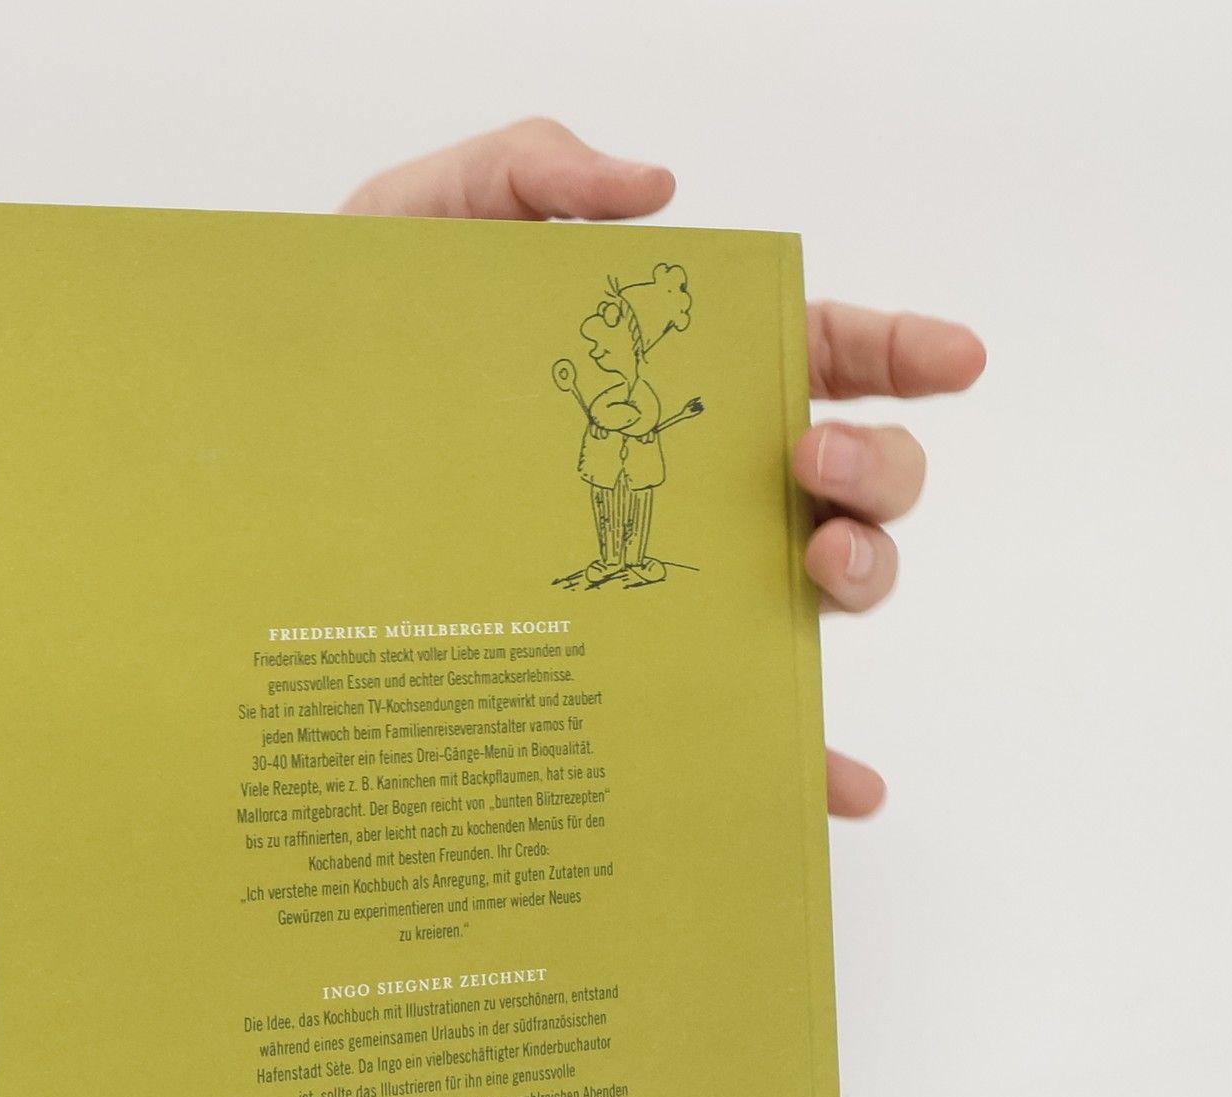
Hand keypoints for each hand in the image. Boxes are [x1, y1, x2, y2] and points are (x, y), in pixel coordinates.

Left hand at [341, 119, 986, 818]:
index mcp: (680, 379)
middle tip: (809, 462)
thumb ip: (529, 171)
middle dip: (877, 469)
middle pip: (857, 481)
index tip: (951, 358)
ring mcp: (684, 584)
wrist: (279, 475)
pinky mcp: (639, 674)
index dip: (900, 351)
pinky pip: (745, 730)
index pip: (821, 352)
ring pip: (826, 595)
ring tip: (815, 568)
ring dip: (861, 580)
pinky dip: (805, 763)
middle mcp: (705, 487)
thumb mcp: (427, 226)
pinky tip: (835, 791)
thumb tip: (657, 190)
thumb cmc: (362, 350)